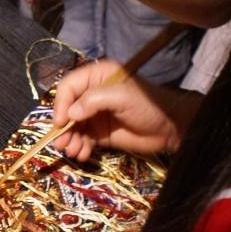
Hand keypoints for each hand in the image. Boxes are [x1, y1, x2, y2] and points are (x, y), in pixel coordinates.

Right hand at [51, 60, 201, 160]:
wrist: (170, 128)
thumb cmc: (148, 105)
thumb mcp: (121, 97)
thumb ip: (93, 100)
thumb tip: (70, 114)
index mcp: (96, 77)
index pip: (68, 86)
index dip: (61, 104)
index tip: (60, 122)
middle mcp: (92, 94)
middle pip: (66, 108)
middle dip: (63, 127)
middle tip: (62, 143)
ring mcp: (95, 114)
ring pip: (72, 126)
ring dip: (70, 140)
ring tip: (74, 151)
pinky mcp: (100, 132)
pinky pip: (83, 139)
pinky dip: (80, 147)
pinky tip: (83, 154)